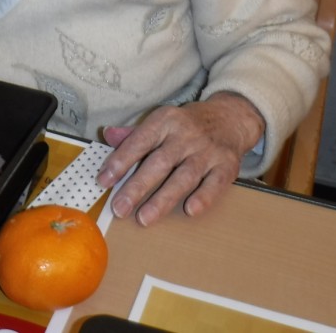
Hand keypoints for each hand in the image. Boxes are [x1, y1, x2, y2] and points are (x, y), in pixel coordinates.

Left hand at [95, 92, 265, 225]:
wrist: (230, 118)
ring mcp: (208, 151)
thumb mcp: (162, 121)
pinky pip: (215, 184)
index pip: (140, 141)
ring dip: (163, 199)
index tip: (104, 180)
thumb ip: (134, 133)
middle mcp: (186, 135)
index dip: (121, 161)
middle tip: (119, 208)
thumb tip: (107, 135)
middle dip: (137, 187)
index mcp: (166, 120)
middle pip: (160, 162)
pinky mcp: (227, 165)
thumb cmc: (187, 125)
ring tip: (144, 218)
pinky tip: (189, 210)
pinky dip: (203, 197)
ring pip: (184, 177)